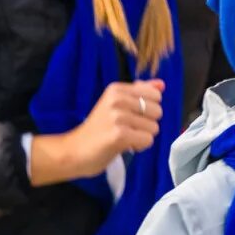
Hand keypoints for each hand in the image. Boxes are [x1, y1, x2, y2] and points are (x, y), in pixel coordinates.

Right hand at [30, 80, 163, 185]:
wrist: (73, 150)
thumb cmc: (97, 129)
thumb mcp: (116, 105)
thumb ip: (139, 93)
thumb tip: (161, 85)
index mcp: (116, 89)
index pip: (155, 95)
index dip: (147, 110)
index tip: (129, 116)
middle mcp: (117, 99)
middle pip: (157, 111)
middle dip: (146, 124)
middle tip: (126, 129)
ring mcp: (118, 117)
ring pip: (154, 128)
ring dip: (141, 137)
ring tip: (122, 138)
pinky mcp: (119, 135)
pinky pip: (147, 140)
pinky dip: (139, 147)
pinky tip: (123, 146)